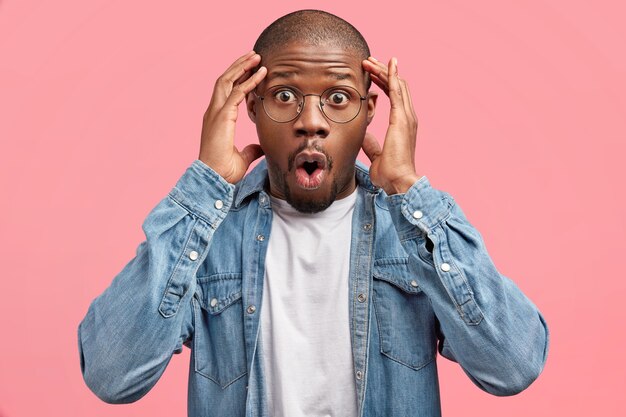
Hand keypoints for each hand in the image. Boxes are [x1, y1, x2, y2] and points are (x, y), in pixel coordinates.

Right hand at [199, 51, 266, 183]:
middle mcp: (213, 111)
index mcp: (216, 119)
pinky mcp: (223, 116)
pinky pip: (238, 92)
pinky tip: (262, 74)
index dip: (238, 79)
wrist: (215, 179)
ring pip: (228, 80)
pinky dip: (250, 81)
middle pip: (225, 80)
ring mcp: (216, 112)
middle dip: (239, 66)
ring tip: (256, 57)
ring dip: (242, 67)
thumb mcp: (242, 158)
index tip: (250, 70)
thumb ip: (250, 150)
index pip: (226, 92)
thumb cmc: (224, 171)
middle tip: (254, 56)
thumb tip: (259, 148)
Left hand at [361, 57, 420, 194]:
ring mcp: (406, 116)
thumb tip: (364, 135)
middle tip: (369, 61)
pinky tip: (387, 65)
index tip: (372, 75)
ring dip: (383, 71)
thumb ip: (371, 143)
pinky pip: (397, 91)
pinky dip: (392, 76)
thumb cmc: (389, 172)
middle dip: (382, 72)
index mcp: (402, 125)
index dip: (384, 83)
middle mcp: (407, 117)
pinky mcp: (401, 118)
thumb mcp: (376, 154)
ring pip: (396, 85)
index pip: (394, 97)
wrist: (398, 181)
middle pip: (397, 86)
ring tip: (370, 60)